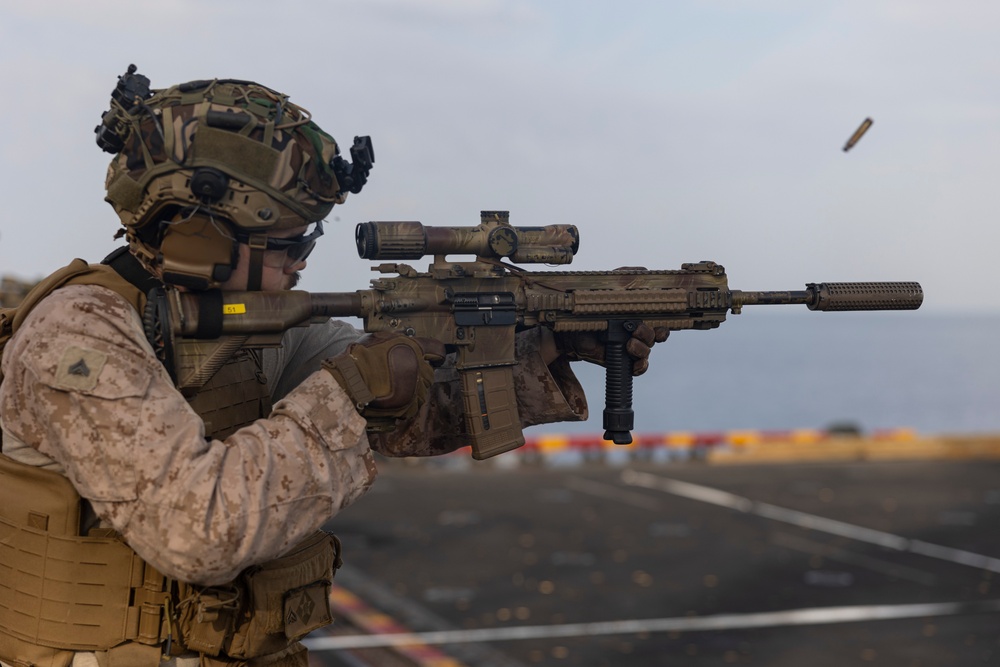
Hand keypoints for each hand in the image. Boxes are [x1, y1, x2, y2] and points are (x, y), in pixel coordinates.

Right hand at [323, 333, 446, 423]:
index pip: (437, 349)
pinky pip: (414, 403)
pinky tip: (392, 395)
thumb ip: (398, 339)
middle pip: (430, 371)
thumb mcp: (379, 338)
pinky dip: (406, 400)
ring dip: (413, 385)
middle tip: (402, 370)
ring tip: (394, 384)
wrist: (347, 383)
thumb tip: (406, 341)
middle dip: (420, 370)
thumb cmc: (359, 358)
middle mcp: (418, 370)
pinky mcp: (408, 407)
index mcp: (413, 350)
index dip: (436, 352)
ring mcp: (414, 390)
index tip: (435, 356)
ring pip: (422, 388)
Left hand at [555, 323, 668, 375]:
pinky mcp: (624, 362)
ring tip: (629, 346)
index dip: (661, 326)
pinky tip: (635, 365)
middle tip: (634, 332)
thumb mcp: (601, 315)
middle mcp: (635, 334)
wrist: (572, 338)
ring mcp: (631, 348)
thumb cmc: (586, 322)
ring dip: (642, 349)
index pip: (655, 322)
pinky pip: (639, 367)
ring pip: (647, 351)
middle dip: (647, 335)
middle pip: (654, 337)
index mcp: (633, 319)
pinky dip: (640, 367)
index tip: (657, 326)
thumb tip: (627, 313)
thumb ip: (615, 314)